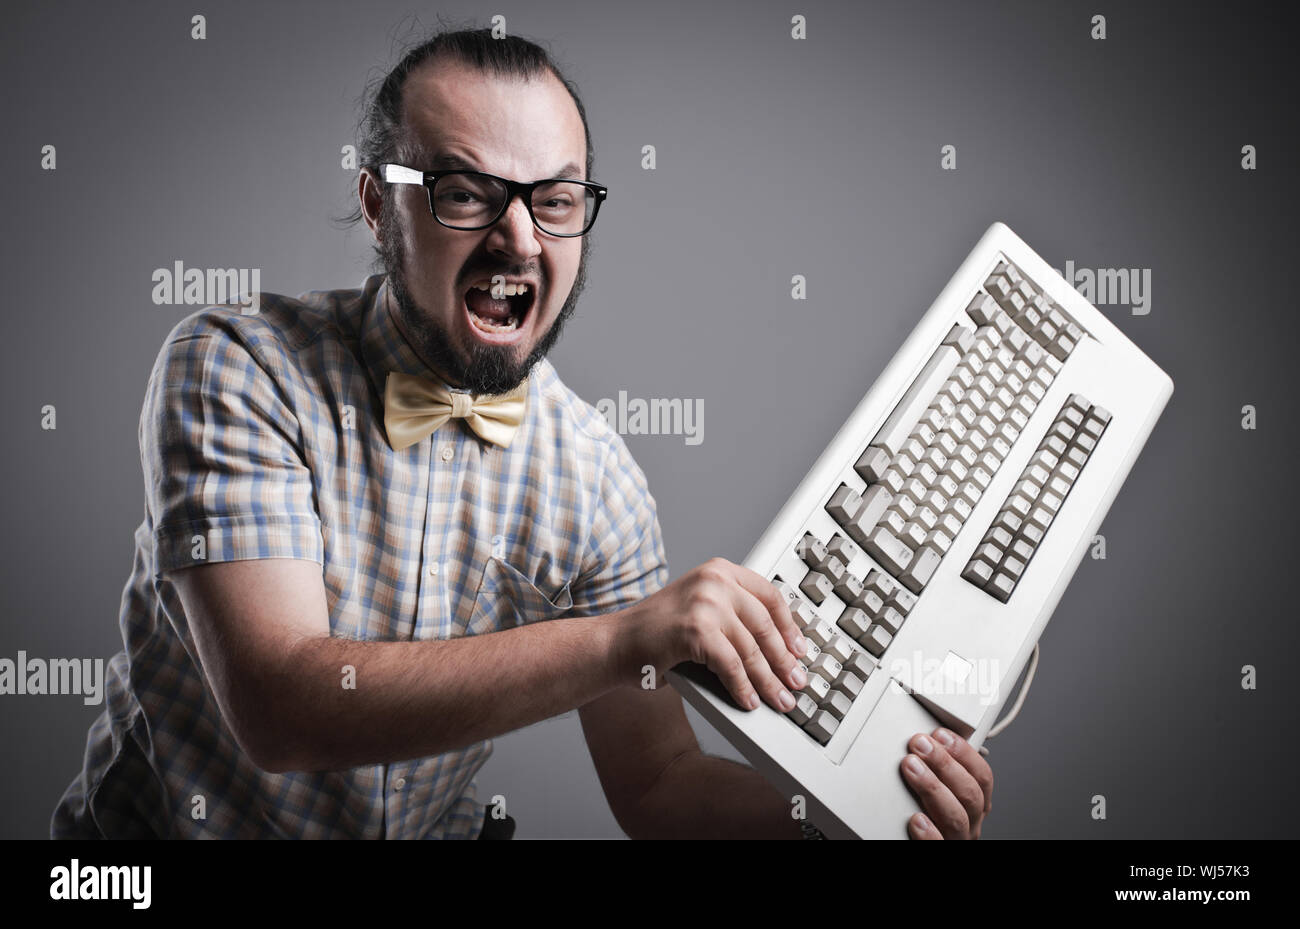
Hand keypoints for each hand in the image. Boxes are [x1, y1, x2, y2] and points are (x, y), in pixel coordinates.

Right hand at [617, 558, 809, 712]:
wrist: (613, 644)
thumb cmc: (655, 633)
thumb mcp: (700, 610)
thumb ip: (733, 618)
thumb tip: (776, 651)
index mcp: (718, 571)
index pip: (770, 596)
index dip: (790, 627)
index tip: (799, 650)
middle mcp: (714, 581)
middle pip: (765, 625)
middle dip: (784, 660)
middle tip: (795, 682)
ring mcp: (705, 604)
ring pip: (751, 650)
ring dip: (769, 681)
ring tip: (779, 700)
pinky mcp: (695, 631)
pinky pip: (732, 666)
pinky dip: (743, 688)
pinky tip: (748, 701)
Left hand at [900, 728, 992, 838]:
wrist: (913, 839)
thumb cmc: (927, 814)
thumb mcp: (940, 788)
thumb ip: (938, 770)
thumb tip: (923, 741)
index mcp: (975, 804)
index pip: (982, 776)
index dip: (963, 752)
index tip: (941, 735)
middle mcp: (970, 822)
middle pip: (970, 793)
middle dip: (944, 763)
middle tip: (920, 745)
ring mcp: (956, 839)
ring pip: (956, 816)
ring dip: (932, 787)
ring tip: (911, 767)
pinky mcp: (939, 850)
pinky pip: (938, 844)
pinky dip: (928, 832)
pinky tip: (915, 818)